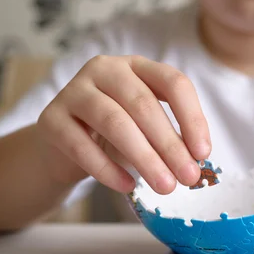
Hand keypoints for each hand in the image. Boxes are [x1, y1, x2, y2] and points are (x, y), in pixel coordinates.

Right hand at [37, 55, 210, 194]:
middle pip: (144, 105)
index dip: (192, 118)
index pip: (173, 82)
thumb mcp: (148, 128)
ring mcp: (74, 90)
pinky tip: (127, 186)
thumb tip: (196, 163)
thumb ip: (172, 137)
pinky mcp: (50, 118)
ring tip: (165, 186)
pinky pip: (82, 145)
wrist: (63, 146)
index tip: (203, 153)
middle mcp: (105, 69)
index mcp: (137, 66)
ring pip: (115, 122)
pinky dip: (107, 169)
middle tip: (188, 178)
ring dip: (144, 158)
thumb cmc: (116, 135)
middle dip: (171, 146)